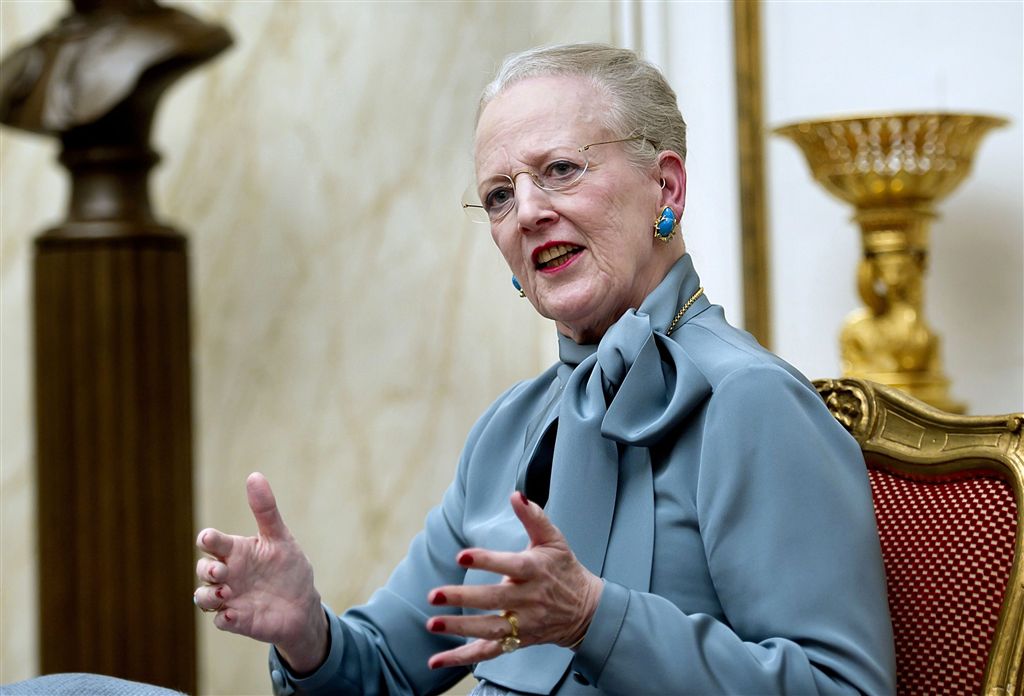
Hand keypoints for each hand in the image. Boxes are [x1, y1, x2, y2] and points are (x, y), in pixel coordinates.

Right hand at [194, 472, 328, 673]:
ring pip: (203, 596)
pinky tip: (233, 615)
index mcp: (236, 551)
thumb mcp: (280, 537)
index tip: (209, 539)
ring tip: (226, 594)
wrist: (303, 603)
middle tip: (221, 571)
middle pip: (202, 570)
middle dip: (206, 570)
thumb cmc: (288, 568)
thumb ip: (266, 510)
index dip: (207, 540)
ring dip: (208, 596)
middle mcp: (228, 574)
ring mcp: (230, 598)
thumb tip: (254, 475)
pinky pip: (221, 621)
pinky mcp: (237, 620)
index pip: (212, 542)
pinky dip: (224, 618)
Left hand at [425, 492, 602, 669]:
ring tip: (432, 624)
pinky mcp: (518, 641)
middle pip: (494, 600)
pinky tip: (436, 661)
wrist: (586, 611)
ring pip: (490, 629)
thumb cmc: (564, 569)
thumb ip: (534, 517)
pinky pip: (488, 652)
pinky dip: (462, 658)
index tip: (461, 555)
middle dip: (463, 599)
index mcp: (536, 570)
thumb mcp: (554, 540)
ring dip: (459, 629)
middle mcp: (530, 599)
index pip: (510, 565)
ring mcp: (524, 623)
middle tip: (434, 595)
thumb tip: (516, 494)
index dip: (486, 561)